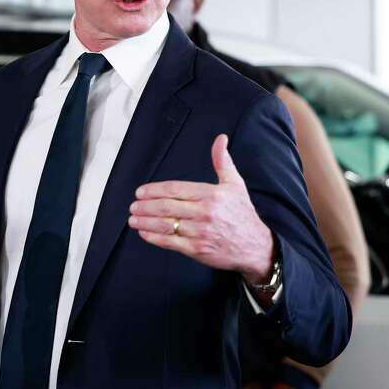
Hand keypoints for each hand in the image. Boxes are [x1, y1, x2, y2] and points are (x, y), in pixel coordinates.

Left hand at [128, 134, 274, 283]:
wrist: (256, 246)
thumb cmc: (242, 214)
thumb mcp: (235, 184)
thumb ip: (222, 161)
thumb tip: (220, 139)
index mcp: (211, 195)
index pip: (174, 189)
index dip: (154, 190)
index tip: (140, 192)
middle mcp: (204, 213)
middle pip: (166, 207)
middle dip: (145, 206)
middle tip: (133, 206)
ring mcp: (200, 232)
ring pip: (165, 225)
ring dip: (145, 221)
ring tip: (133, 218)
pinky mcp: (197, 249)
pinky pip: (170, 242)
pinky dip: (154, 237)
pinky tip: (144, 233)